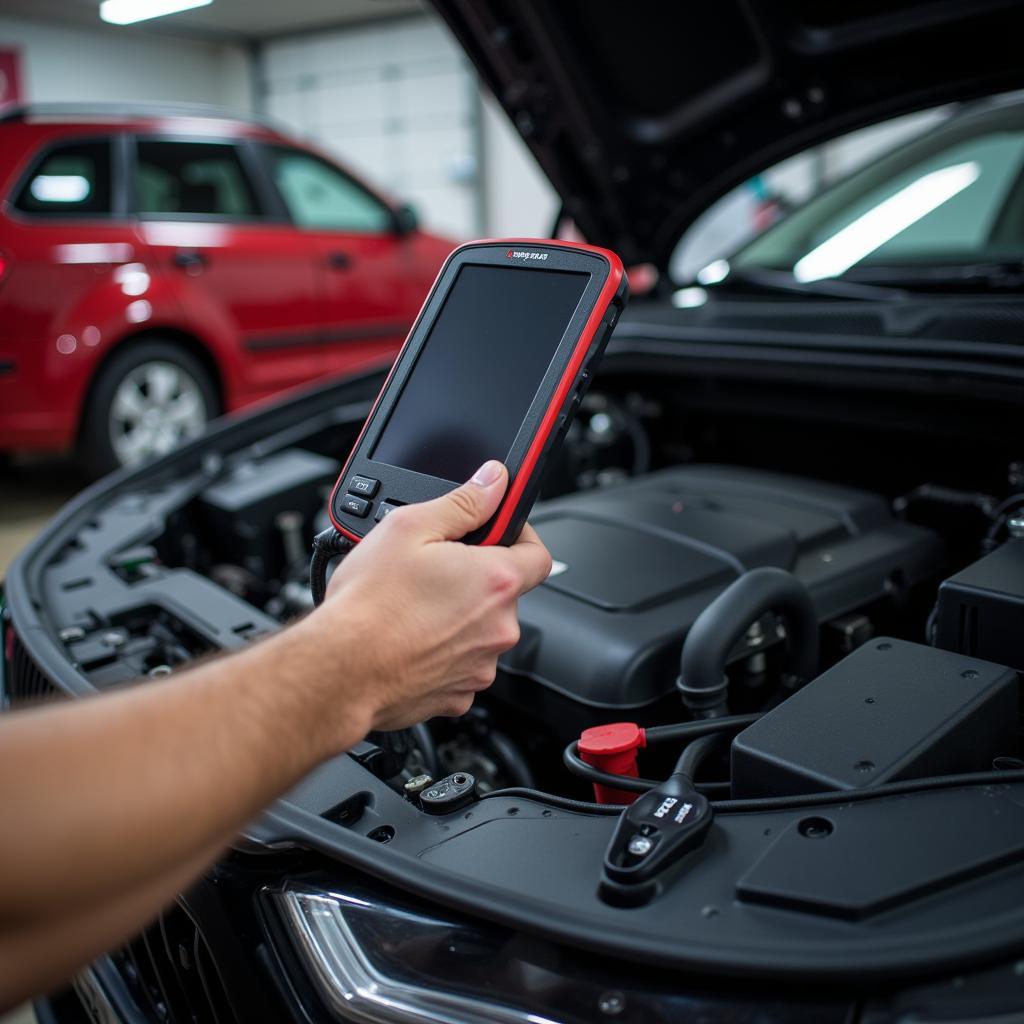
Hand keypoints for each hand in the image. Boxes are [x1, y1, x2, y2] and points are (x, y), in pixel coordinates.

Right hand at [309, 460, 551, 742]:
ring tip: (413, 606)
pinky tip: (410, 638)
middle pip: (504, 592)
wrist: (340, 673)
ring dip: (458, 615)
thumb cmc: (368, 606)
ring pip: (480, 629)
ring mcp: (480, 665)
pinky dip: (442, 650)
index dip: (518, 537)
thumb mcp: (409, 528)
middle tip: (432, 569)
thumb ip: (462, 502)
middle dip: (474, 577)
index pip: (538, 553)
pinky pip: (460, 662)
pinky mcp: (459, 695)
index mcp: (495, 581)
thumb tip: (494, 482)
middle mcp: (498, 628)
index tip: (493, 532)